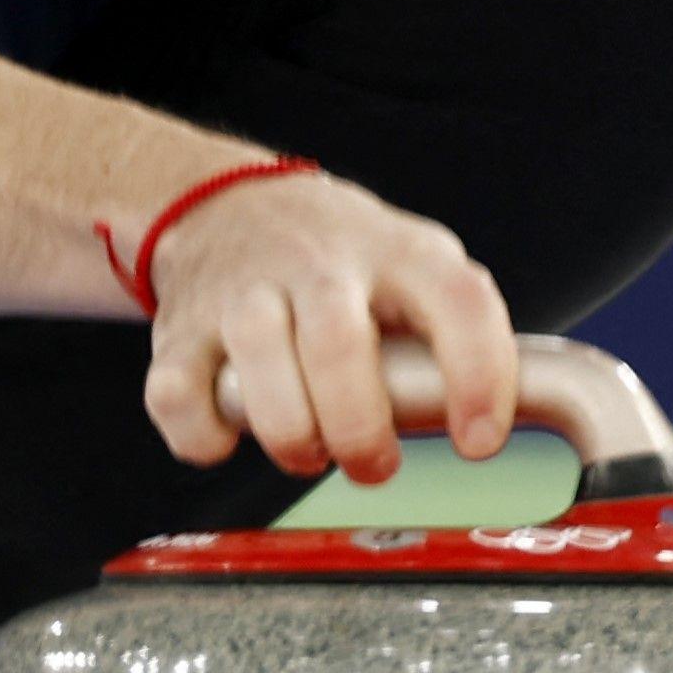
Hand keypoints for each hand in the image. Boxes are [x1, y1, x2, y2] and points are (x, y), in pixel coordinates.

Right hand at [133, 166, 519, 484]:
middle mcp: (318, 264)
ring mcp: (242, 293)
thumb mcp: (414, 264)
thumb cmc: (340, 258)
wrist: (230, 207)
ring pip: (263, 372)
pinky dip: (207, 437)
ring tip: (310, 453)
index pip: (457, 301)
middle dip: (362, 430)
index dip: (479, 376)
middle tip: (376, 465)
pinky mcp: (180, 329)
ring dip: (293, 437)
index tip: (480, 442)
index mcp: (397, 252)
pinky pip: (180, 397)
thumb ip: (454, 329)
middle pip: (340, 348)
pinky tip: (234, 435)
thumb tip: (493, 418)